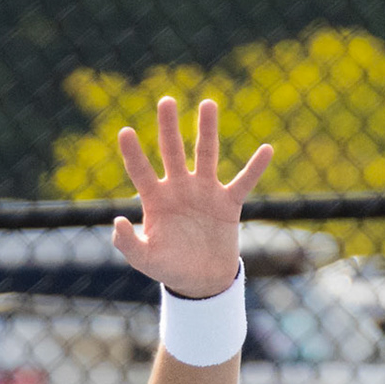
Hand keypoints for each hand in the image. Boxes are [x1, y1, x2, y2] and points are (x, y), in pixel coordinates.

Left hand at [112, 96, 271, 298]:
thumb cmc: (169, 268)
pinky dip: (255, 168)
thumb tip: (117, 220)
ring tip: (208, 103)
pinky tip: (267, 149)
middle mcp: (179, 188)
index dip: (133, 153)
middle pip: (172, 151)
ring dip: (207, 130)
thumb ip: (128, 244)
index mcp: (156, 199)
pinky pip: (244, 181)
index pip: (141, 171)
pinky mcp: (228, 203)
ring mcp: (205, 192)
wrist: (201, 282)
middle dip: (168, 128)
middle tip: (166, 101)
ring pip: (206, 155)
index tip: (126, 131)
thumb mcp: (145, 260)